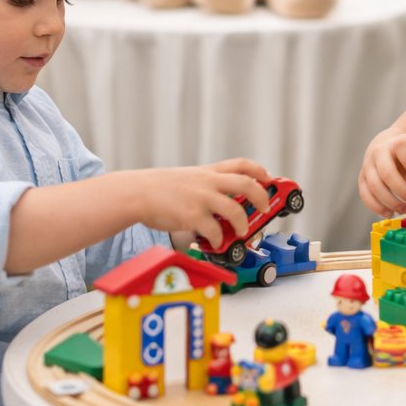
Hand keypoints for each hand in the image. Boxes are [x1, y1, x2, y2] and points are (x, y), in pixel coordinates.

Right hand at [131, 159, 270, 246]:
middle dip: (261, 198)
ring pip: (235, 210)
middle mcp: (208, 182)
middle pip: (247, 184)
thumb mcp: (188, 178)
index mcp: (208, 172)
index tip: (268, 179)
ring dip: (243, 224)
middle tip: (263, 209)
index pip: (241, 164)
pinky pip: (214, 231)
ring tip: (242, 231)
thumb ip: (206, 185)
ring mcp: (201, 198)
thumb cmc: (159, 188)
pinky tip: (215, 241)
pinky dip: (219, 239)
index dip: (260, 171)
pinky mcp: (192, 216)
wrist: (137, 193)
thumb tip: (224, 202)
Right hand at [359, 127, 405, 216]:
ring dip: (390, 202)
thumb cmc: (405, 152)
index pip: (400, 147)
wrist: (384, 145)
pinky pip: (365, 195)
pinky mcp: (361, 179)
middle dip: (400, 190)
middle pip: (386, 173)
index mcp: (396, 143)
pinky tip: (390, 213)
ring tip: (404, 210)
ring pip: (374, 187)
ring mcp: (367, 167)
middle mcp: (379, 153)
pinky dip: (377, 207)